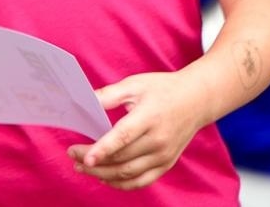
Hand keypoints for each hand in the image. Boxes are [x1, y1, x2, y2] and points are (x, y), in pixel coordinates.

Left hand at [67, 71, 207, 189]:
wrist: (196, 100)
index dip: (103, 149)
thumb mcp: (135, 84)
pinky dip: (121, 184)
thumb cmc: (163, 89)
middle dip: (93, 161)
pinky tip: (105, 178)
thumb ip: (109, 95)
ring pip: (128, 174)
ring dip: (102, 174)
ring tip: (83, 167)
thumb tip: (84, 102)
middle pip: (121, 158)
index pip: (123, 137)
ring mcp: (163, 155)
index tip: (84, 156)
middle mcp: (158, 139)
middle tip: (73, 155)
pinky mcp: (166, 164)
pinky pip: (141, 182)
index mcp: (149, 116)